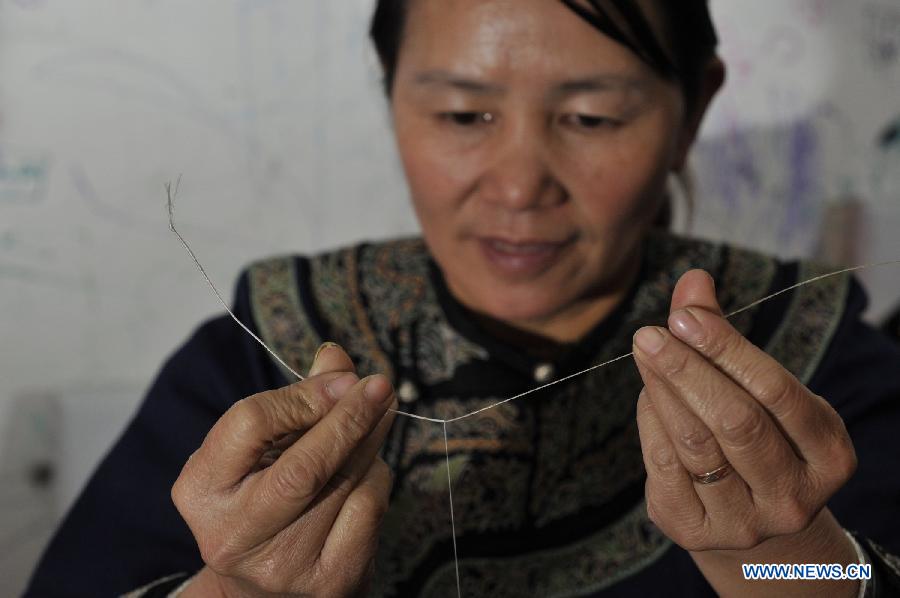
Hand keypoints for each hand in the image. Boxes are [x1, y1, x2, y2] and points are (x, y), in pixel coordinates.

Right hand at [172, 343, 396, 596]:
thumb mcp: (259, 449)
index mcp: (201, 490)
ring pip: (346, 482)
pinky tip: (369, 471)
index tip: (344, 378)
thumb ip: (296, 400)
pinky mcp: (328, 582)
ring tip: (378, 419)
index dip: (304, 396)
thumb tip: (337, 357)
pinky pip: (369, 509)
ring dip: (371, 442)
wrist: (264, 590)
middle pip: (302, 465)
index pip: (250, 424)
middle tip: (380, 386)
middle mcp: (233, 534)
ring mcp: (281, 566)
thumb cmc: (261, 498)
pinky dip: (377, 479)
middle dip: (349, 417)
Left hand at [633, 270, 858, 596]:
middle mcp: (794, 496)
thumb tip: (693, 278)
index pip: (775, 391)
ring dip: (662, 390)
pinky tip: (649, 395)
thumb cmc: (758, 436)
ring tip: (645, 351)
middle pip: (734, 422)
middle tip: (649, 333)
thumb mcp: (760, 391)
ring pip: (694, 445)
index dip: (725, 348)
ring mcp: (745, 522)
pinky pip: (662, 466)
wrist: (751, 523)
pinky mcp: (694, 531)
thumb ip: (725, 336)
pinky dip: (651, 422)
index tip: (683, 315)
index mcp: (828, 454)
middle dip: (686, 370)